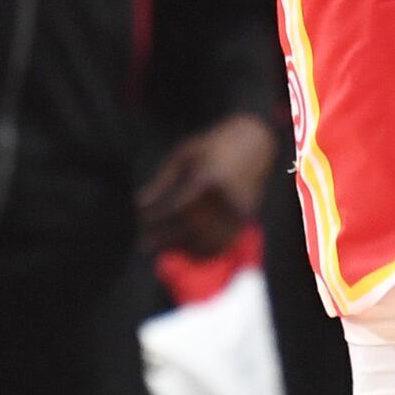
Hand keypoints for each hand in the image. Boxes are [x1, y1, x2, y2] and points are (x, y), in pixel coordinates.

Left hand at [138, 111, 279, 256]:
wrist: (255, 142)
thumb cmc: (213, 146)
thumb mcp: (184, 155)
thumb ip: (162, 181)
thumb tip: (139, 204)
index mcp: (210, 177)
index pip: (178, 207)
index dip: (158, 219)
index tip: (141, 224)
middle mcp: (227, 197)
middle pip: (191, 228)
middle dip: (164, 239)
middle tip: (143, 245)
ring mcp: (240, 210)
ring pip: (207, 240)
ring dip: (182, 249)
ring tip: (161, 250)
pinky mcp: (247, 218)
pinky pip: (223, 243)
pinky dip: (204, 252)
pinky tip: (186, 252)